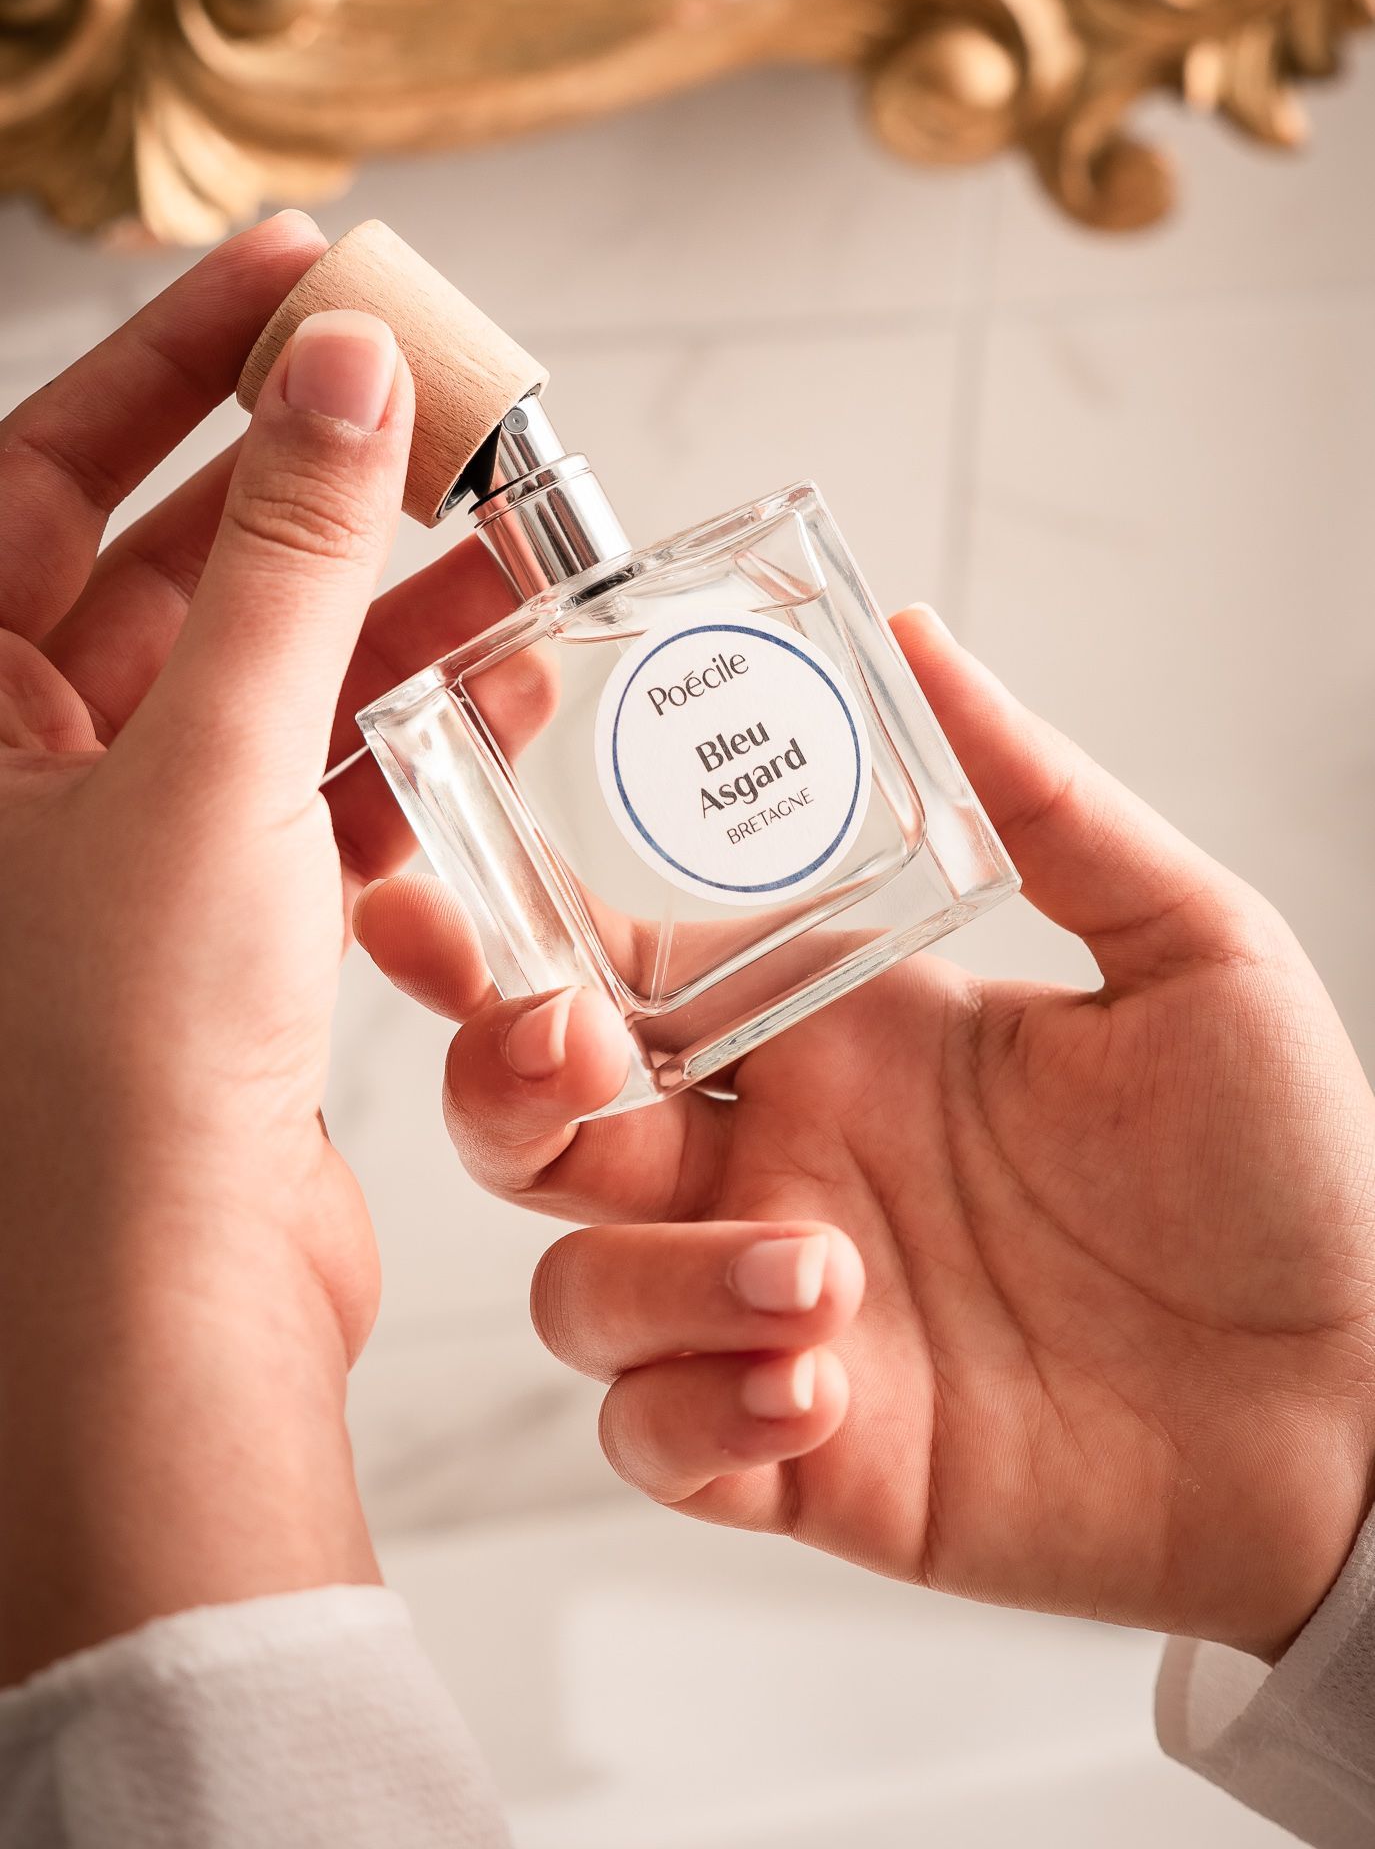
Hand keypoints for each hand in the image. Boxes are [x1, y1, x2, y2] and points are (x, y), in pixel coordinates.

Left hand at [0, 214, 529, 1679]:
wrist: (163, 1313)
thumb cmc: (118, 1058)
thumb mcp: (210, 762)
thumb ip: (285, 558)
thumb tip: (342, 368)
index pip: (44, 471)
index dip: (176, 360)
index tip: (304, 273)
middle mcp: (20, 765)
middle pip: (177, 561)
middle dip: (321, 484)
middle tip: (453, 405)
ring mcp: (125, 845)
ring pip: (267, 674)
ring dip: (390, 609)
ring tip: (524, 545)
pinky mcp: (221, 926)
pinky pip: (315, 782)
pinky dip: (401, 733)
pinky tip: (496, 683)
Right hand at [358, 606, 1374, 1661]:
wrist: (1353, 1405)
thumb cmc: (1286, 1173)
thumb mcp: (1190, 950)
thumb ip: (1043, 801)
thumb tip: (917, 635)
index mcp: (837, 1027)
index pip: (617, 960)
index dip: (506, 928)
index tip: (435, 890)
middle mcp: (779, 1157)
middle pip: (536, 1124)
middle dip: (503, 1088)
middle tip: (569, 1065)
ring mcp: (776, 1305)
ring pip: (575, 1287)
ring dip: (655, 1280)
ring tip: (825, 1280)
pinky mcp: (801, 1453)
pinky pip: (651, 1438)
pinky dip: (694, 1410)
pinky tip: (819, 1391)